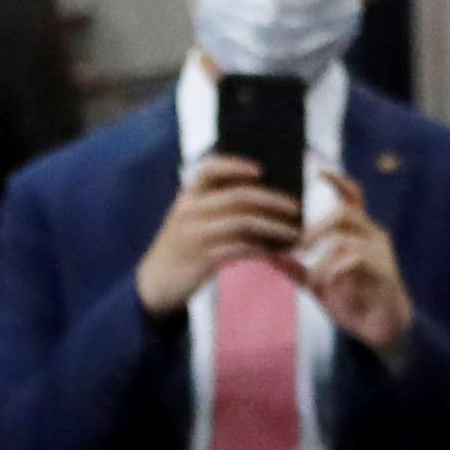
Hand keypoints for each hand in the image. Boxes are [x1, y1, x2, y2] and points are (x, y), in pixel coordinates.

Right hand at [134, 153, 306, 314]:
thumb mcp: (188, 220)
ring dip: (274, 227)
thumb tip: (263, 196)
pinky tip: (276, 251)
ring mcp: (196, 236)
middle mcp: (190, 212)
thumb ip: (214, 205)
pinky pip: (241, 249)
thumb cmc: (181, 248)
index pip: (210, 169)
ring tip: (294, 233)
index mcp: (187, 197)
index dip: (236, 165)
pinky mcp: (203, 260)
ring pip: (244, 223)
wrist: (154, 284)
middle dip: (272, 200)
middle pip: (238, 196)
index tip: (261, 170)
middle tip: (295, 206)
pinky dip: (262, 249)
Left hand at [305, 167, 411, 354]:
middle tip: (295, 247)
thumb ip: (296, 269)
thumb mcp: (318, 283)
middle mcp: (371, 236)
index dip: (337, 180)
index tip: (316, 170)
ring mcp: (380, 252)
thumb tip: (267, 254)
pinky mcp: (384, 271)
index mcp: (357, 232)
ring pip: (346, 238)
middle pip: (344, 212)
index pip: (352, 195)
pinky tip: (324, 284)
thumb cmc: (351, 301)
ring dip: (321, 257)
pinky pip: (357, 260)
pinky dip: (334, 270)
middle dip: (315, 227)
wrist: (381, 330)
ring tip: (311, 276)